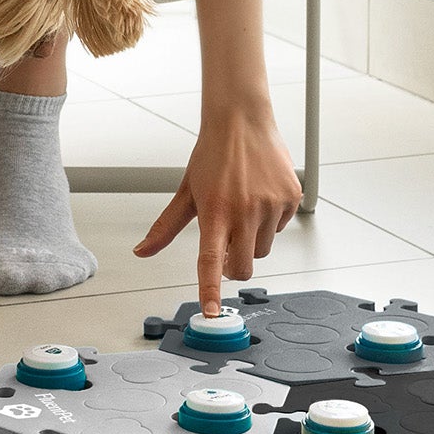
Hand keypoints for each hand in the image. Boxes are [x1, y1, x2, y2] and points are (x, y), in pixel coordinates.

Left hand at [131, 108, 302, 310]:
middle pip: (242, 266)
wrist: (242, 122)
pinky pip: (279, 228)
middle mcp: (245, 211)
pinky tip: (258, 198)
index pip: (209, 260)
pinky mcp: (291, 199)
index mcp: (215, 211)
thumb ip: (165, 227)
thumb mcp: (185, 192)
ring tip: (240, 209)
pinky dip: (268, 222)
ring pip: (261, 249)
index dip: (210, 289)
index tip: (211, 311)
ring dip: (249, 241)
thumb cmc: (211, 156)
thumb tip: (142, 251)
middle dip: (232, 266)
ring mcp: (271, 206)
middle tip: (224, 247)